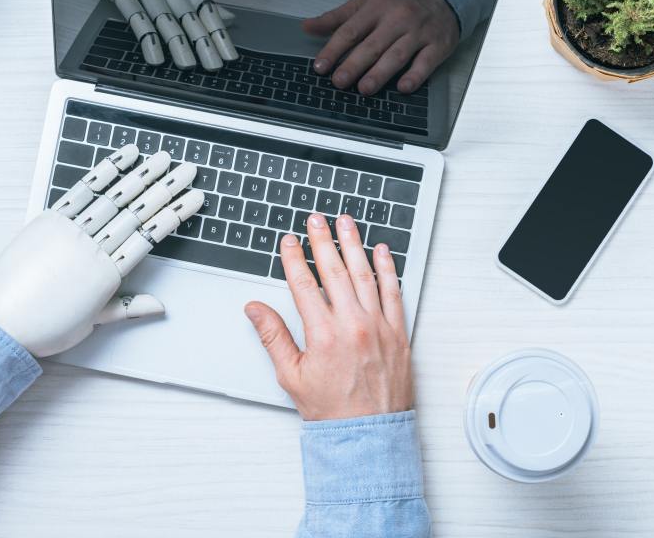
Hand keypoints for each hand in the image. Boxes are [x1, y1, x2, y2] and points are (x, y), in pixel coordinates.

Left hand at [0, 146, 202, 356]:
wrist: (2, 327)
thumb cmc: (46, 328)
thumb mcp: (93, 322)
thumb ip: (128, 308)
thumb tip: (159, 306)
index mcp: (107, 274)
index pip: (150, 236)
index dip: (174, 215)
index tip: (193, 199)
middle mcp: (92, 248)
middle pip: (137, 212)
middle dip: (166, 188)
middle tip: (188, 170)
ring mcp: (70, 232)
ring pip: (113, 198)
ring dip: (140, 175)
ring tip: (161, 159)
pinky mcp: (48, 222)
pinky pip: (80, 193)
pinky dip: (102, 174)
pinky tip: (120, 159)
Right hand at [89, 0, 237, 70]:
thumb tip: (229, 18)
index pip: (206, 10)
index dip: (219, 34)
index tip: (229, 55)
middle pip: (188, 17)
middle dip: (202, 44)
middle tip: (214, 66)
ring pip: (164, 19)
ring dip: (177, 44)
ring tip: (188, 65)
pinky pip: (135, 16)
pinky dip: (146, 38)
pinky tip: (154, 56)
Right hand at [244, 213, 413, 419]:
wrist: (369, 434)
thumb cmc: (331, 409)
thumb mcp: (291, 375)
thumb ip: (273, 336)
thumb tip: (255, 309)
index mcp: (324, 334)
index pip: (304, 283)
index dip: (294, 258)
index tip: (290, 241)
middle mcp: (353, 324)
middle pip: (334, 270)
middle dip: (323, 240)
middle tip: (316, 219)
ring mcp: (379, 326)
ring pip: (365, 274)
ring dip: (354, 245)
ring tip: (346, 223)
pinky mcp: (399, 332)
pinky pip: (394, 292)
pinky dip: (388, 269)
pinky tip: (382, 252)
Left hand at [303, 0, 458, 95]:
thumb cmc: (399, 1)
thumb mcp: (367, 1)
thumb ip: (337, 17)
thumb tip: (307, 26)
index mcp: (377, 6)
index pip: (350, 31)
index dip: (333, 50)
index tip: (320, 66)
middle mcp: (398, 18)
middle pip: (372, 45)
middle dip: (354, 65)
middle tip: (339, 82)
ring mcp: (418, 32)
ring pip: (396, 55)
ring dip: (380, 73)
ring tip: (364, 88)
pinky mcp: (437, 45)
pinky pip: (425, 62)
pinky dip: (415, 76)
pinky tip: (403, 87)